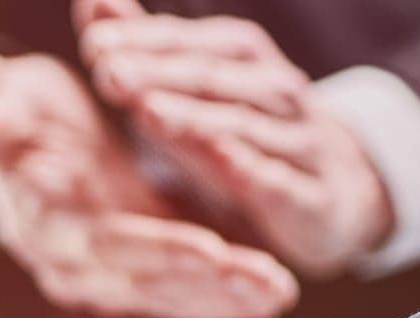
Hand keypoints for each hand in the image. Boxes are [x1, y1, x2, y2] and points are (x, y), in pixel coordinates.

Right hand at [0, 54, 297, 317]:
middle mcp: (73, 265)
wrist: (17, 144)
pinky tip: (273, 298)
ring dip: (225, 300)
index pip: (103, 244)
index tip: (208, 250)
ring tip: (280, 295)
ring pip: (169, 296)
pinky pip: (181, 295)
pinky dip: (226, 299)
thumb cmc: (12, 117)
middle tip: (267, 286)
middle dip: (207, 286)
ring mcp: (104, 278)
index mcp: (44, 227)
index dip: (155, 249)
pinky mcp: (133, 277)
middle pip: (146, 282)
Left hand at [75, 0, 393, 278]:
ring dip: (197, 119)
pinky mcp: (312, 197)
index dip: (145, 41)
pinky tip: (224, 163)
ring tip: (147, 112)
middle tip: (108, 72)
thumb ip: (145, 48)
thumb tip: (93, 0)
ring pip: (246, 126)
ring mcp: (299, 142)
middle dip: (160, 74)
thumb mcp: (191, 91)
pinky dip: (255, 170)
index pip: (192, 43)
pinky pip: (282, 181)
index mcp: (244, 59)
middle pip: (214, 79)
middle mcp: (276, 92)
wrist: (325, 196)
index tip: (94, 44)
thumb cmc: (239, 133)